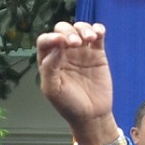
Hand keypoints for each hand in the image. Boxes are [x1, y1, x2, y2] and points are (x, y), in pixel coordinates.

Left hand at [35, 21, 121, 144]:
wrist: (92, 115)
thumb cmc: (69, 105)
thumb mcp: (53, 89)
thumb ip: (50, 67)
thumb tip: (57, 46)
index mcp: (49, 60)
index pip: (45, 41)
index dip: (51, 37)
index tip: (61, 41)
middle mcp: (64, 53)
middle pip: (62, 30)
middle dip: (68, 32)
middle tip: (75, 43)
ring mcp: (81, 52)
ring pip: (79, 29)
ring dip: (83, 29)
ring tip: (89, 39)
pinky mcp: (97, 54)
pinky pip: (97, 36)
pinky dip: (98, 30)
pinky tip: (98, 33)